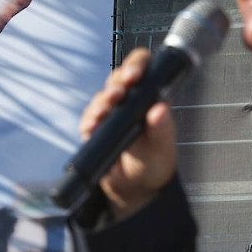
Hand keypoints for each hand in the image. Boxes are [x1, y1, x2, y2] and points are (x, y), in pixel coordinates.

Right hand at [79, 49, 178, 219]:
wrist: (136, 186)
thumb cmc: (155, 160)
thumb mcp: (162, 146)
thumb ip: (162, 129)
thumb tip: (160, 110)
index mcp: (149, 95)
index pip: (142, 67)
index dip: (136, 65)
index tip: (134, 77)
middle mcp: (129, 99)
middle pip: (117, 79)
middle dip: (115, 85)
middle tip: (117, 95)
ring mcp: (110, 112)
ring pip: (101, 98)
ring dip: (100, 104)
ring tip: (103, 113)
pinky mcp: (96, 128)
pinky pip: (89, 120)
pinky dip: (89, 122)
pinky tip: (91, 128)